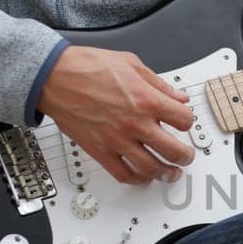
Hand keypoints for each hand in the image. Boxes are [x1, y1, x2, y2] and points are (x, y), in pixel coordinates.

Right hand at [36, 46, 195, 184]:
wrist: (55, 77)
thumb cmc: (87, 67)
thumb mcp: (132, 63)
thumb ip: (159, 84)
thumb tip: (178, 96)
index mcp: (147, 100)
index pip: (184, 120)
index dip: (187, 121)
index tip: (183, 122)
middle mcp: (135, 123)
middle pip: (174, 150)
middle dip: (185, 156)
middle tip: (186, 156)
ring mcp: (118, 140)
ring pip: (151, 168)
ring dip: (166, 173)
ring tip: (171, 172)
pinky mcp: (100, 151)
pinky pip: (124, 174)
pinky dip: (137, 179)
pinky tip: (143, 176)